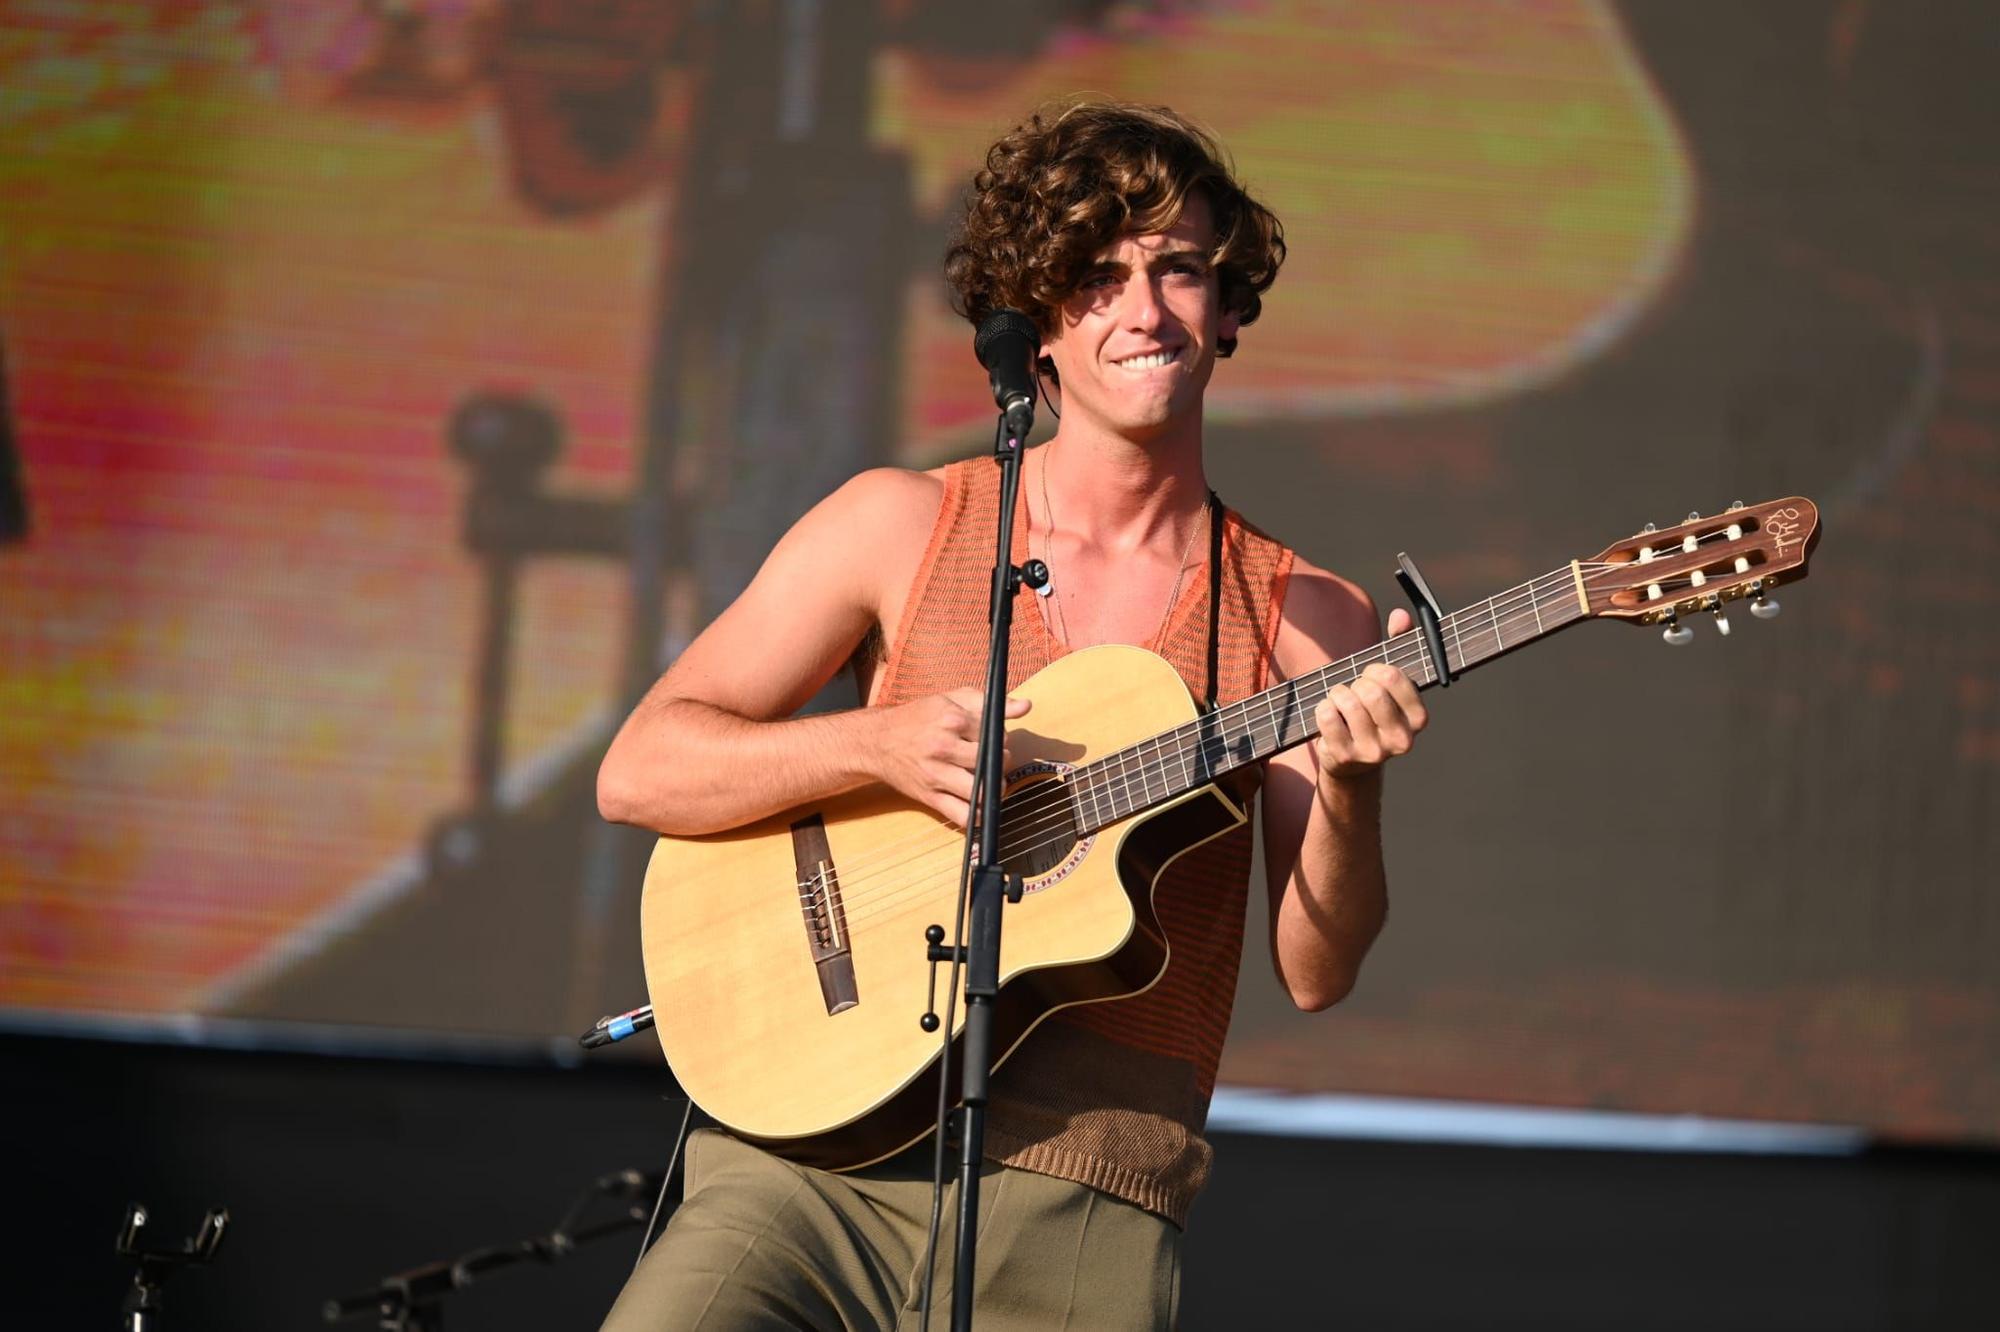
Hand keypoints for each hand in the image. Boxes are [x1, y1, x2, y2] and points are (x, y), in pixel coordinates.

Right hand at [873, 687, 1030, 826]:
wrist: (878, 741)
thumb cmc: (917, 718)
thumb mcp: (951, 699)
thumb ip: (988, 703)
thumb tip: (1024, 706)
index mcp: (951, 719)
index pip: (996, 732)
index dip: (1000, 736)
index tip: (993, 737)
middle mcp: (944, 747)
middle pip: (994, 760)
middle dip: (1001, 761)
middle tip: (994, 759)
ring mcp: (937, 774)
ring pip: (982, 790)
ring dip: (994, 788)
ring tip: (990, 781)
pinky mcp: (930, 797)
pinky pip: (961, 815)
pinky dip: (977, 817)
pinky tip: (981, 807)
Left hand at [1313, 607, 1426, 779]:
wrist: (1352, 762)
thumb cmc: (1373, 712)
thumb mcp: (1389, 683)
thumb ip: (1399, 645)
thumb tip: (1401, 615)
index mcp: (1419, 718)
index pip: (1394, 677)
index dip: (1375, 669)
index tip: (1372, 675)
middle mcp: (1402, 740)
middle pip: (1371, 690)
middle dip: (1356, 682)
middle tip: (1355, 690)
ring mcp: (1373, 752)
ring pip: (1347, 701)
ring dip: (1337, 694)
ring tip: (1340, 701)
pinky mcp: (1345, 757)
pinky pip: (1326, 716)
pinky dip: (1322, 708)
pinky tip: (1329, 716)